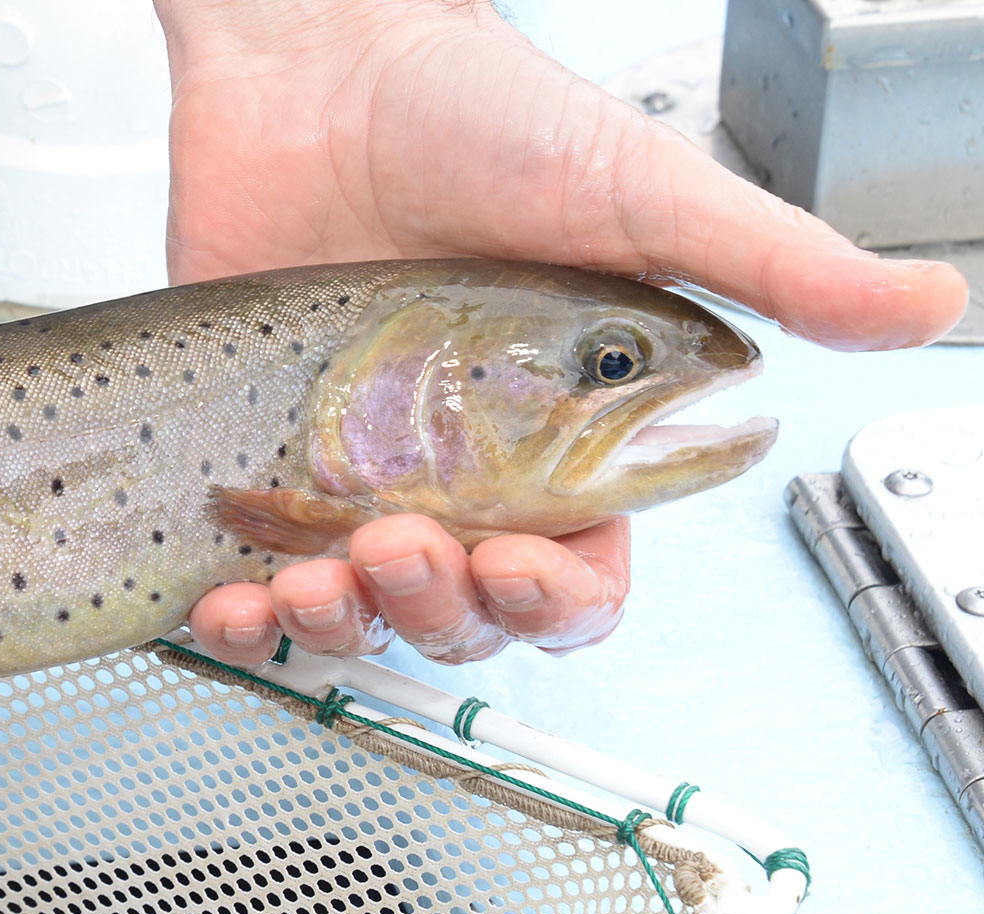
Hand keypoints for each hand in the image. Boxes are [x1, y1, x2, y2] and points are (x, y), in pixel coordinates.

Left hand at [156, 0, 968, 663]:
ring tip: (318, 576)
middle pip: (461, 611)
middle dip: (439, 609)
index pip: (571, 572)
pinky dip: (237, 614)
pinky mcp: (252, 449)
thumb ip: (770, 266)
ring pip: (356, 610)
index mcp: (556, 433)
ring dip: (342, 624)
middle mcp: (451, 463)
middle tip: (406, 545)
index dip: (551, 600)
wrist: (320, 58)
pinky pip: (244, 568)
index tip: (521, 563)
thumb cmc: (477, 113)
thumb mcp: (638, 192)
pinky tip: (230, 604)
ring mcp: (345, 462)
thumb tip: (924, 306)